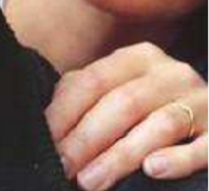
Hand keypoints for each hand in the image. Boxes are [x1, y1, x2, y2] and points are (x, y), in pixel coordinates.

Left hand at [46, 43, 206, 190]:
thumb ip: (82, 96)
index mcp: (137, 58)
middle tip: (63, 166)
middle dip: (87, 139)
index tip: (44, 140)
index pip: (93, 81)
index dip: (65, 112)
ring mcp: (201, 101)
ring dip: (120, 156)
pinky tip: (153, 169)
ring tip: (90, 181)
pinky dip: (178, 158)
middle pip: (122, 103)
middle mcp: (171, 73)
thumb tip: (45, 123)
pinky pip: (203, 147)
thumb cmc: (145, 106)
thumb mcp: (114, 90)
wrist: (199, 111)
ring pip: (159, 125)